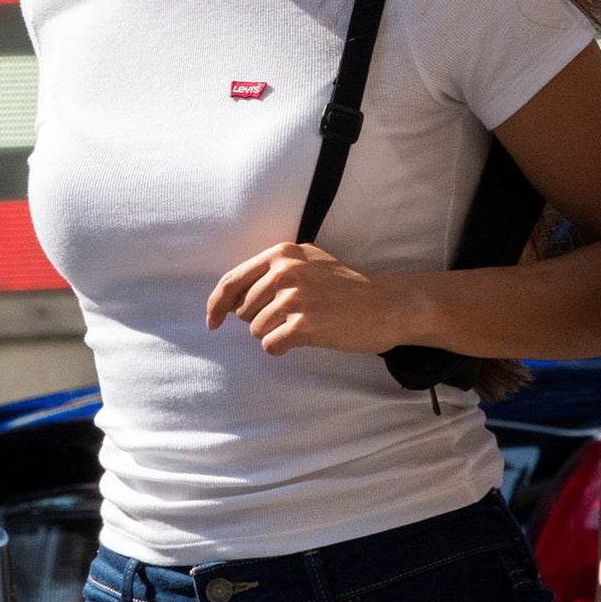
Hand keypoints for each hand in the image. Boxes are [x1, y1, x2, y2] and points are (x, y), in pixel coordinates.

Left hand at [203, 242, 425, 354]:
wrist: (388, 303)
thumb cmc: (349, 286)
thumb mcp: (311, 262)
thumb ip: (274, 270)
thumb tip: (233, 296)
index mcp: (282, 253)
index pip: (231, 281)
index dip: (216, 305)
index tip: (212, 322)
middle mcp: (284, 271)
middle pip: (243, 311)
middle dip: (260, 320)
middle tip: (293, 318)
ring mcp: (294, 298)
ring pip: (256, 330)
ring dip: (275, 334)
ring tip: (306, 325)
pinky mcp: (304, 325)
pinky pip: (271, 346)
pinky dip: (282, 348)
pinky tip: (305, 339)